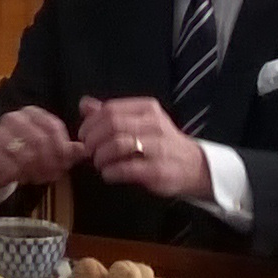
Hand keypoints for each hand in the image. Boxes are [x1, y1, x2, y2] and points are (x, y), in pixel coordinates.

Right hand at [0, 104, 80, 199]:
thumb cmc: (18, 155)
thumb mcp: (44, 151)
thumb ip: (64, 149)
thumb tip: (83, 149)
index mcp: (31, 113)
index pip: (54, 126)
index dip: (63, 147)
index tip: (66, 163)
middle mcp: (15, 118)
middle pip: (44, 139)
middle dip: (54, 160)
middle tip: (56, 174)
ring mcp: (1, 133)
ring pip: (31, 152)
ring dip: (41, 169)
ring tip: (42, 177)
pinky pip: (16, 164)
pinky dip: (26, 174)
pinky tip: (27, 178)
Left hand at [75, 94, 211, 203]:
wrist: (194, 166)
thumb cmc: (161, 142)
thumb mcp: (140, 121)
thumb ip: (112, 113)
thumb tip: (84, 104)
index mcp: (147, 108)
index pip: (110, 109)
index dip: (90, 123)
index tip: (83, 136)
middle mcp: (154, 125)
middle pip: (112, 125)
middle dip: (93, 140)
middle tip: (88, 151)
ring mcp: (158, 148)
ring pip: (118, 145)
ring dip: (100, 156)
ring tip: (99, 163)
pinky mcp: (158, 170)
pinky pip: (126, 169)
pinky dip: (110, 172)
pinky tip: (108, 174)